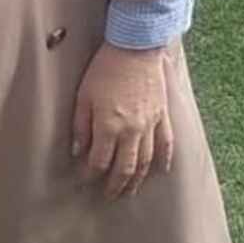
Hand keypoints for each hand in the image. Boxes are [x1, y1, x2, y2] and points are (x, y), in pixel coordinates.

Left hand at [71, 43, 173, 199]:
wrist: (135, 46)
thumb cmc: (105, 68)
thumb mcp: (83, 95)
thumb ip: (80, 126)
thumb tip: (77, 151)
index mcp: (109, 126)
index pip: (99, 162)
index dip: (90, 174)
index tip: (84, 179)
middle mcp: (132, 131)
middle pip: (124, 169)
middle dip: (114, 186)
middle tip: (107, 196)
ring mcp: (150, 125)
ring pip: (145, 163)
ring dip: (136, 180)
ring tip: (129, 191)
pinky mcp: (162, 116)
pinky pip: (166, 145)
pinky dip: (163, 161)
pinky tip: (159, 171)